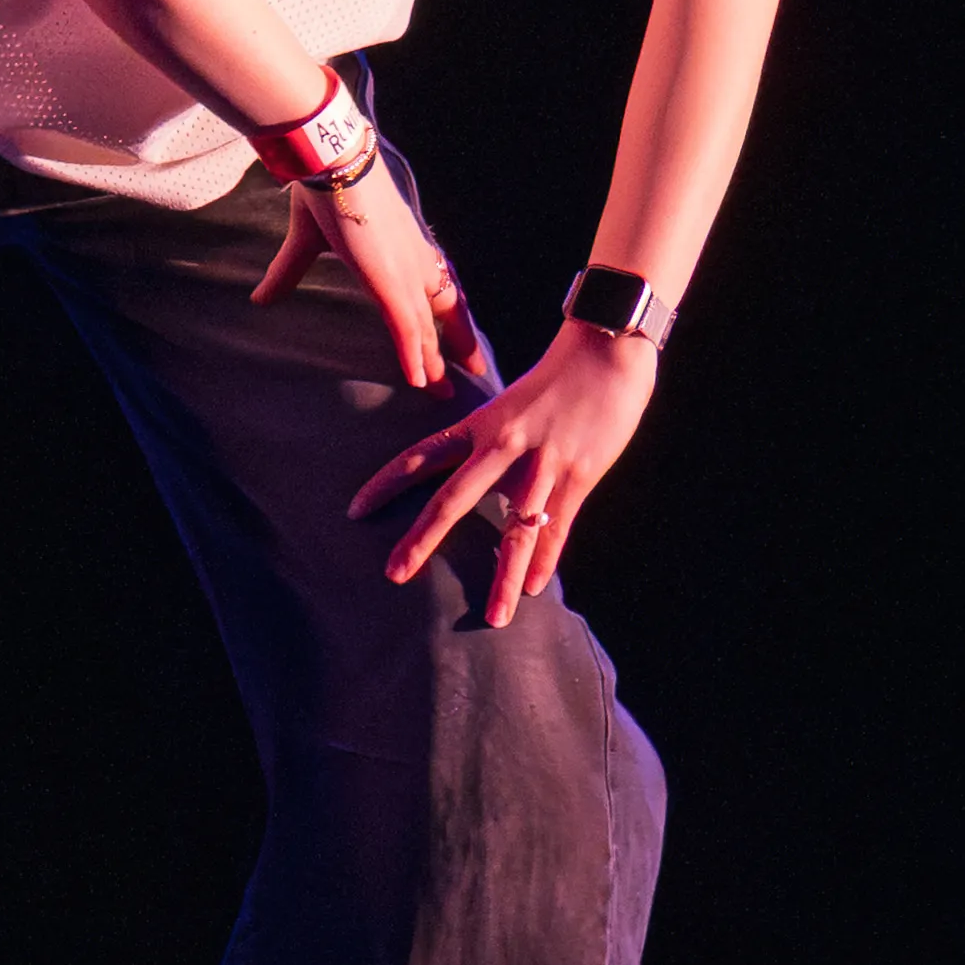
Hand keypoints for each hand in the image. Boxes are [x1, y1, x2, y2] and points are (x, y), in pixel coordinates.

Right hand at [253, 150, 481, 393]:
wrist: (333, 164)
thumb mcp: (308, 241)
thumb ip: (288, 271)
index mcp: (404, 250)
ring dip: (435, 360)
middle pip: (445, 312)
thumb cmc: (324, 191)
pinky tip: (420, 380)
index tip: (456, 338)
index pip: (435, 290)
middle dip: (456, 345)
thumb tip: (262, 297)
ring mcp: (405, 273)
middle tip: (470, 374)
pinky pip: (407, 327)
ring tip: (443, 390)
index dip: (446, 316)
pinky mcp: (389, 281)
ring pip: (428, 326)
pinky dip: (414, 355)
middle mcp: (414, 263)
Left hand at [355, 317, 658, 623]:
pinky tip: (536, 589)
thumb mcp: (517, 399)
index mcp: (483, 423)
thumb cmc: (564, 369)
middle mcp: (504, 446)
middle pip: (454, 500)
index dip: (386, 483)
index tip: (355, 511)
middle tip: (394, 574)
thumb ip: (501, 437)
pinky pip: (559, 527)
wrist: (609, 346)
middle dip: (422, 539)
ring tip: (493, 619)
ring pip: (516, 531)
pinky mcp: (578, 474)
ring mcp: (542, 463)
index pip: (421, 456)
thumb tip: (487, 469)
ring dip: (503, 577)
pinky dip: (547, 560)